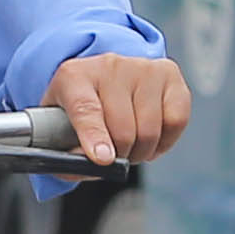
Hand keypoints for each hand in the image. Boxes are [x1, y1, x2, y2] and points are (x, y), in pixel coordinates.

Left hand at [46, 51, 192, 166]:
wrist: (104, 77)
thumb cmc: (80, 106)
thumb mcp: (59, 125)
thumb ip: (67, 153)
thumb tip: (93, 167)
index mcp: (73, 76)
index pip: (85, 108)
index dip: (94, 135)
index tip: (102, 159)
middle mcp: (110, 66)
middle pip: (122, 127)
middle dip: (120, 155)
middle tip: (115, 158)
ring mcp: (142, 68)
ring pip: (149, 129)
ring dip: (141, 151)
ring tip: (131, 147)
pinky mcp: (169, 74)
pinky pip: (175, 121)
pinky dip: (164, 141)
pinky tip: (151, 138)